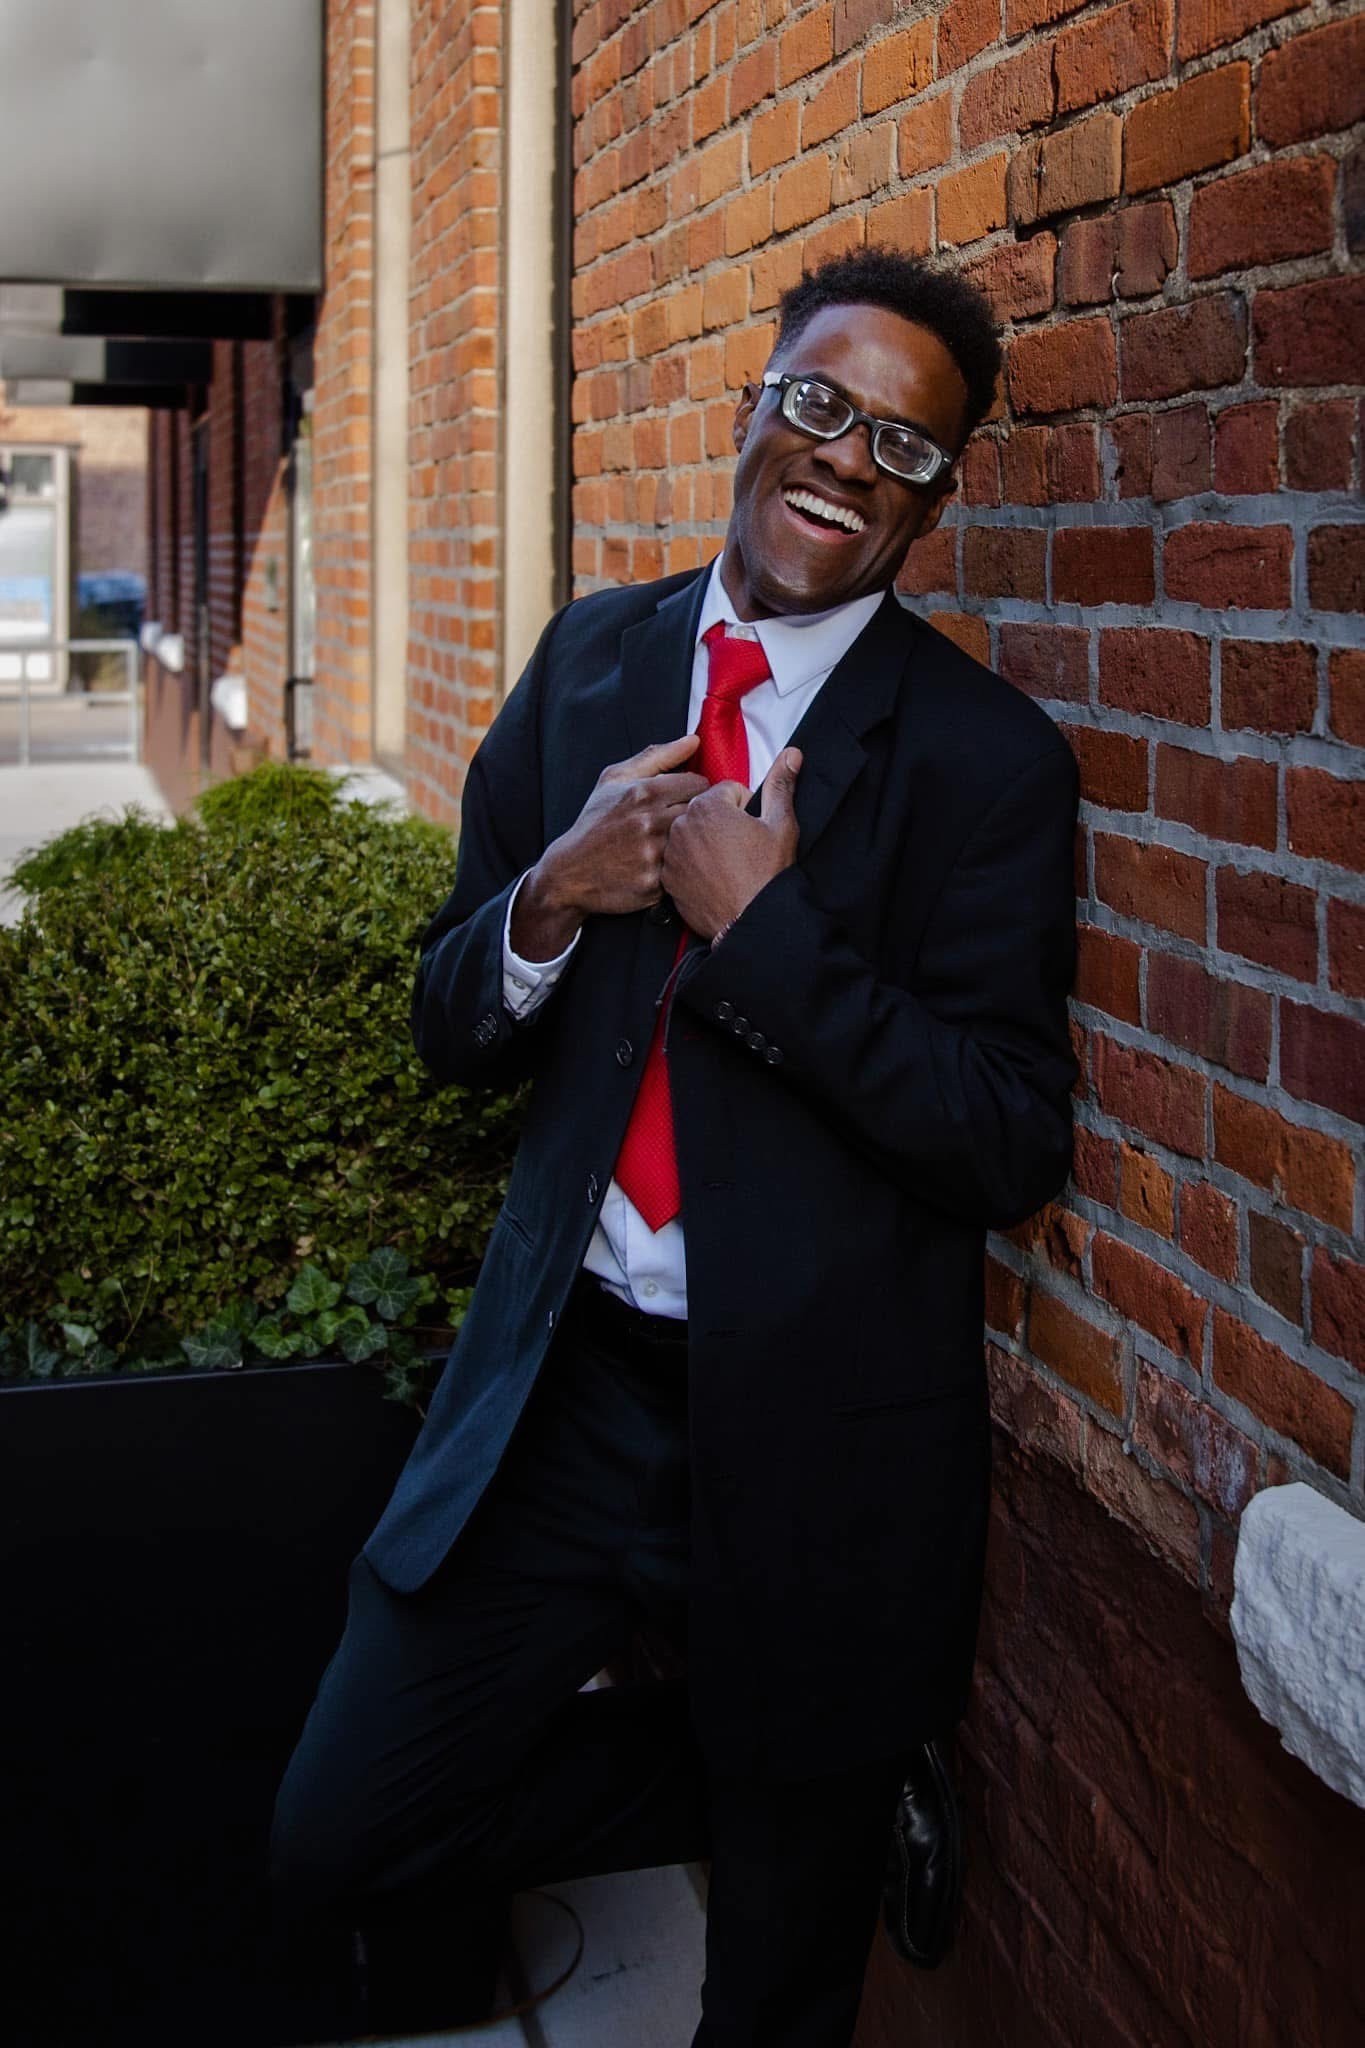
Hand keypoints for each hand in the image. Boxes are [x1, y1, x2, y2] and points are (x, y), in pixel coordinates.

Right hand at [511, 735, 708, 958]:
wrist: (570, 872)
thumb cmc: (596, 822)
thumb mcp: (615, 780)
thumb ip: (658, 757)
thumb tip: (694, 740)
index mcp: (643, 792)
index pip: (699, 784)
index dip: (695, 791)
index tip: (683, 800)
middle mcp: (649, 822)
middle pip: (702, 813)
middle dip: (696, 816)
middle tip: (681, 824)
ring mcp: (652, 855)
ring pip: (695, 842)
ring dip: (689, 843)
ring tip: (674, 844)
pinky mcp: (653, 884)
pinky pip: (683, 871)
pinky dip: (678, 870)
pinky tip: (664, 867)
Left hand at [661, 748, 802, 941]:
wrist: (749, 922)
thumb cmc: (766, 875)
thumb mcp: (781, 825)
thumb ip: (781, 785)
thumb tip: (792, 753)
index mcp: (708, 805)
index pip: (728, 791)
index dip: (745, 809)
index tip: (752, 831)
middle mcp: (681, 824)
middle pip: (705, 810)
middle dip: (722, 823)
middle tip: (740, 850)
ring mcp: (671, 852)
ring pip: (690, 833)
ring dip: (705, 842)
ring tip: (726, 864)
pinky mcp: (666, 877)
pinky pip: (679, 859)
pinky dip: (692, 864)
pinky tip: (711, 878)